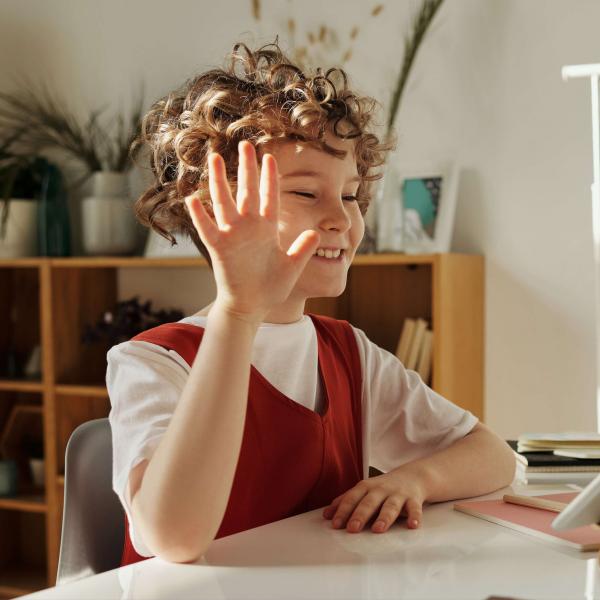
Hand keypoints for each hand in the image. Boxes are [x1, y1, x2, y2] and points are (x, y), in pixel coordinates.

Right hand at [185, 140, 320, 323]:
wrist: (252, 306)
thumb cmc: (271, 287)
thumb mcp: (292, 266)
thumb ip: (302, 249)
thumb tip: (316, 234)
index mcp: (267, 228)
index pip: (269, 197)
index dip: (269, 178)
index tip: (270, 157)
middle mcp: (249, 227)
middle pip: (246, 191)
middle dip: (247, 168)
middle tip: (245, 145)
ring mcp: (232, 236)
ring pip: (224, 202)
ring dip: (220, 181)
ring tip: (215, 158)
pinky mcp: (219, 248)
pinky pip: (207, 228)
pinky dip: (200, 215)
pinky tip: (192, 199)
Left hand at [322, 466, 427, 533]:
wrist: (412, 476)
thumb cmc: (383, 487)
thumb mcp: (364, 490)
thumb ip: (346, 501)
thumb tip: (326, 515)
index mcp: (366, 487)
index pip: (352, 498)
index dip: (343, 511)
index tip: (335, 524)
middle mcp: (381, 489)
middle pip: (369, 502)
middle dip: (360, 515)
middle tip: (352, 528)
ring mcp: (397, 494)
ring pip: (390, 506)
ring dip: (384, 517)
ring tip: (378, 529)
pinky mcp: (413, 500)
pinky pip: (415, 509)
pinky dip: (414, 517)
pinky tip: (412, 525)